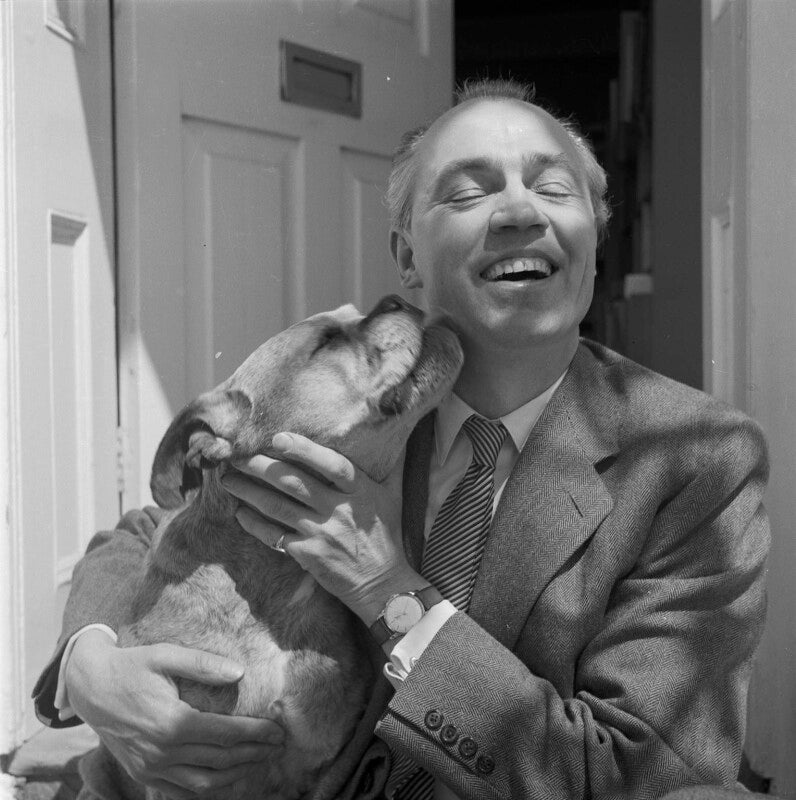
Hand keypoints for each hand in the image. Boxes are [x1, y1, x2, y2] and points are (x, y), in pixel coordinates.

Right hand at [65, 629, 284, 798]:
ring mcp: (151, 767)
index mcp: (171, 722)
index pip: (225, 734)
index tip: (278, 731)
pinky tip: (227, 779)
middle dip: (254, 753)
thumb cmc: (131, 666)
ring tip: (260, 761)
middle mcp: (162, 751)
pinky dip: (207, 789)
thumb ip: (203, 664)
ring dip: (237, 774)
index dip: (256, 733)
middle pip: (220, 760)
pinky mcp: (142, 773)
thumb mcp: (165, 655)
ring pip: (204, 783)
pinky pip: (180, 791)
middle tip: (279, 746)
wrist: (90, 687)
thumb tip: (239, 672)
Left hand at [222, 432, 421, 624]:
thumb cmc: (386, 536)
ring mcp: (322, 534)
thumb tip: (397, 430)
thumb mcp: (395, 496)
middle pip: (294, 482)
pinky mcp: (308, 555)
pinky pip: (274, 536)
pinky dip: (255, 524)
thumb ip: (393, 464)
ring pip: (278, 506)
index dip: (304, 450)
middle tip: (237, 456)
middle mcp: (339, 510)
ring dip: (249, 492)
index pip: (332, 464)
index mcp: (361, 491)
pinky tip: (240, 514)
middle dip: (261, 467)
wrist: (385, 585)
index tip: (278, 437)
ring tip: (229, 480)